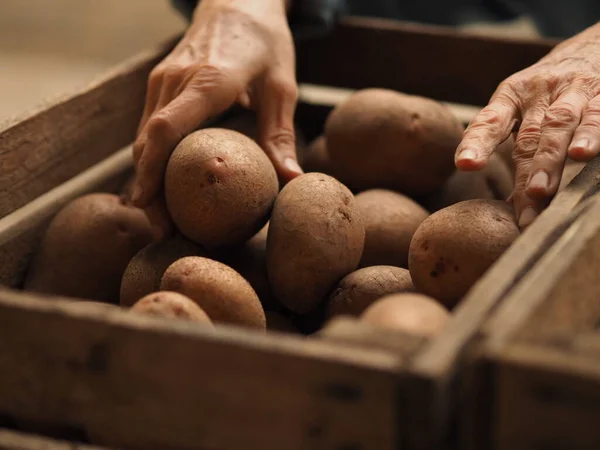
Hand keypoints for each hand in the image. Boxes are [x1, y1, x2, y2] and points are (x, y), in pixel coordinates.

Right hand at [131, 0, 301, 237]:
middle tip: (162, 230)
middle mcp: (176, 80)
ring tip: (159, 217)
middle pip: (149, 142)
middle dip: (148, 189)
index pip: (167, 131)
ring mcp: (163, 79)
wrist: (237, 1)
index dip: (154, 173)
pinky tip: (159, 185)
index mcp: (208, 80)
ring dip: (146, 177)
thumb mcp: (282, 85)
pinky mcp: (160, 83)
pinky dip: (149, 158)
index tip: (151, 207)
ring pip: (143, 137)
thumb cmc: (265, 43)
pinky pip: (148, 126)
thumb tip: (291, 180)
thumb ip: (281, 134)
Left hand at [455, 22, 599, 228]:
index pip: (489, 121)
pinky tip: (585, 154)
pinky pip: (597, 115)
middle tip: (524, 200)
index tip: (465, 164)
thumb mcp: (524, 110)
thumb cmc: (547, 95)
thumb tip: (511, 206)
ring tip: (545, 188)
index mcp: (510, 97)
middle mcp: (539, 92)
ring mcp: (572, 90)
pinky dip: (591, 135)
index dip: (476, 142)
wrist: (590, 48)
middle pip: (529, 135)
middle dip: (526, 171)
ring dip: (552, 158)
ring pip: (560, 124)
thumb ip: (518, 152)